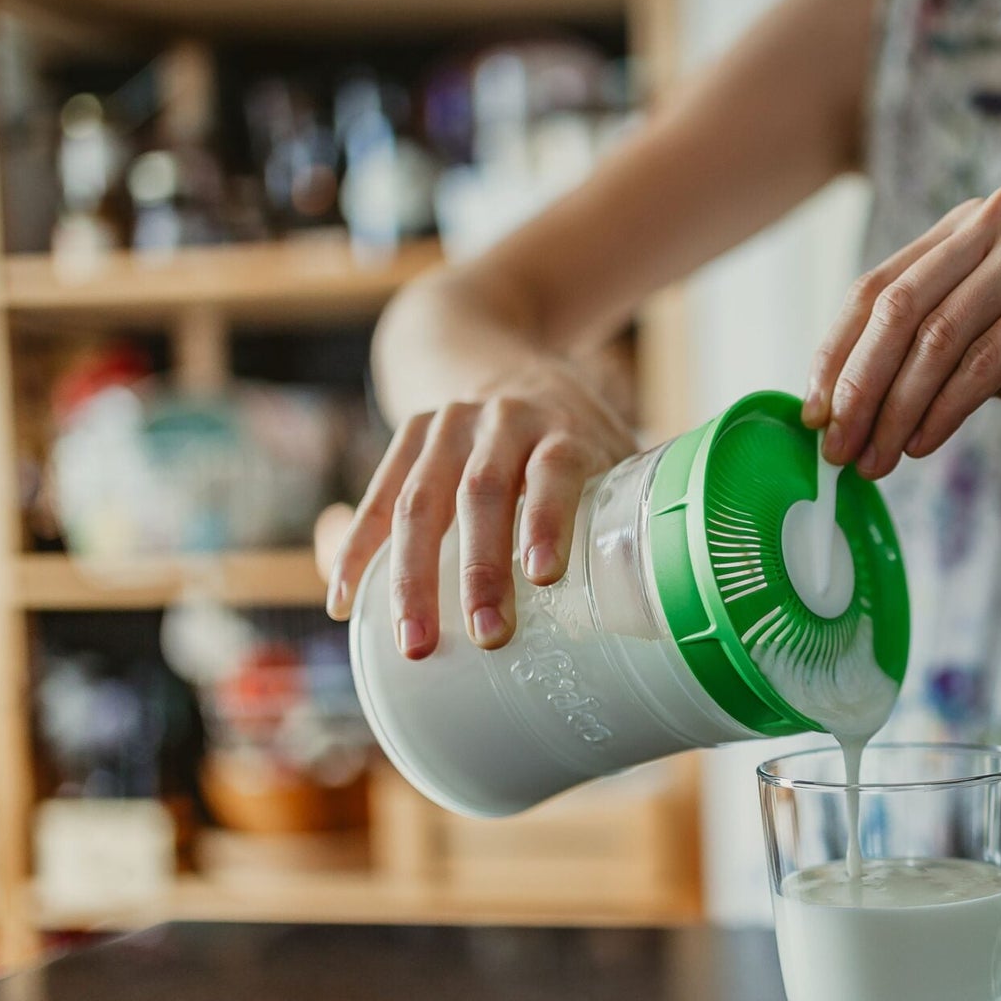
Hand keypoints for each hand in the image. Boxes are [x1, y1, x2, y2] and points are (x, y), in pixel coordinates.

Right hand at [323, 364, 636, 659]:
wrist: (496, 355)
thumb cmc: (572, 436)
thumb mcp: (611, 454)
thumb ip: (625, 510)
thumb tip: (654, 601)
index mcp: (561, 426)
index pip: (555, 468)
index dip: (547, 519)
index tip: (543, 576)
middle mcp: (502, 420)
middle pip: (482, 492)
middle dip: (480, 569)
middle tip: (486, 636)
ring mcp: (447, 426)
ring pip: (421, 500)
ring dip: (413, 577)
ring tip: (418, 644)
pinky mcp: (406, 438)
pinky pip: (376, 500)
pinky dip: (358, 554)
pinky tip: (347, 606)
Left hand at [803, 184, 1000, 476]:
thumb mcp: (997, 348)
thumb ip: (935, 353)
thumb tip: (846, 403)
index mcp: (973, 222)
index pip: (880, 286)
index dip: (837, 353)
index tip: (812, 415)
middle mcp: (999, 216)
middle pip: (896, 307)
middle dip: (857, 386)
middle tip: (836, 449)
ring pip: (935, 336)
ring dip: (896, 408)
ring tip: (875, 461)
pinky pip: (984, 359)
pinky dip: (945, 410)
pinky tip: (923, 446)